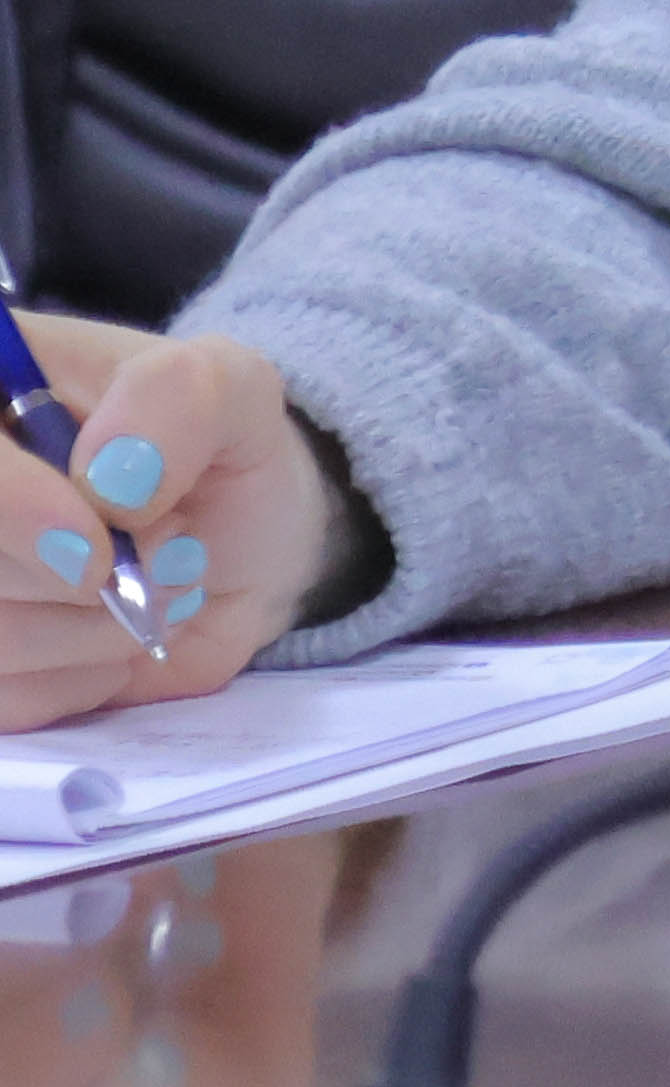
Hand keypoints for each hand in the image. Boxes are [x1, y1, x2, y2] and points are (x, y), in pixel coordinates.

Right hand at [0, 317, 339, 732]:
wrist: (229, 548)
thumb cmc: (209, 454)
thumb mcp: (230, 387)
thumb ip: (179, 397)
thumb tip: (109, 476)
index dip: (11, 507)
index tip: (96, 542)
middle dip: (86, 578)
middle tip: (171, 551)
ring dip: (99, 628)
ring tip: (154, 586)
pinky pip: (6, 699)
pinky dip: (83, 677)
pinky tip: (111, 636)